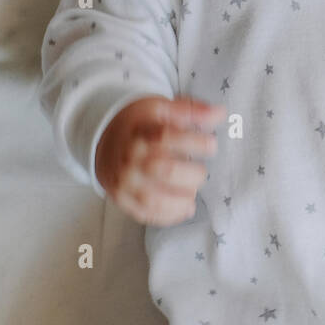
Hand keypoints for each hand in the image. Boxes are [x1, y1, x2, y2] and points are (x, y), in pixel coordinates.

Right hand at [95, 95, 226, 225]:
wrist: (105, 141)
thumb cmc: (140, 126)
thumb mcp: (161, 109)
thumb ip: (190, 111)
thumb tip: (219, 113)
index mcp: (141, 132)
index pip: (167, 137)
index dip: (194, 141)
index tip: (211, 144)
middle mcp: (130, 158)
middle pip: (164, 170)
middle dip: (192, 174)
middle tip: (201, 172)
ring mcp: (124, 181)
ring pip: (154, 198)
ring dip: (182, 200)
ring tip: (193, 192)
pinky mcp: (123, 199)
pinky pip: (146, 213)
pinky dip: (170, 216)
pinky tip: (185, 208)